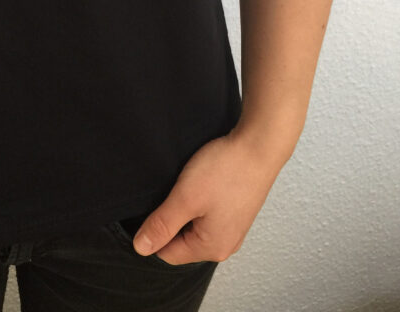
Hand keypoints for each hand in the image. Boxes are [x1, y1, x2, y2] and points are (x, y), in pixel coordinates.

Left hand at [131, 128, 289, 264]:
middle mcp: (225, 245)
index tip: (158, 203)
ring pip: (194, 225)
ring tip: (191, 185)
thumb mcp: (185, 198)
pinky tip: (202, 183)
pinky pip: (207, 215)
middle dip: (172, 217)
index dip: (155, 229)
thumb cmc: (226, 170)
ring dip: (186, 207)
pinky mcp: (236, 212)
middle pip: (181, 241)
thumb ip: (162, 225)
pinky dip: (200, 201)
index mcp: (211, 249)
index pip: (167, 253)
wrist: (259, 145)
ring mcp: (233, 229)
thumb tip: (140, 248)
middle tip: (176, 191)